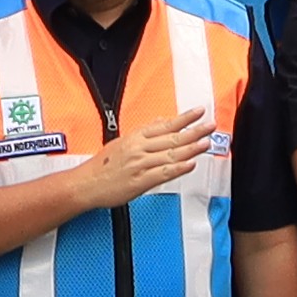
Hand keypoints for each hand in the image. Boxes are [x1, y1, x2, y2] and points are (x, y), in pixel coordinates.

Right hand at [76, 108, 214, 210]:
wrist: (86, 184)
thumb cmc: (102, 166)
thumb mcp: (122, 142)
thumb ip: (144, 133)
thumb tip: (160, 121)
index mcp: (135, 138)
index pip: (165, 125)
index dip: (184, 118)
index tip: (199, 112)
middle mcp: (139, 148)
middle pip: (172, 138)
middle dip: (194, 131)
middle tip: (210, 126)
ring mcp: (141, 165)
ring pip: (170, 154)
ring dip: (191, 148)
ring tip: (206, 143)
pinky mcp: (141, 181)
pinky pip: (163, 173)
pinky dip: (178, 168)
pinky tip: (190, 164)